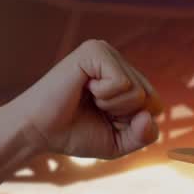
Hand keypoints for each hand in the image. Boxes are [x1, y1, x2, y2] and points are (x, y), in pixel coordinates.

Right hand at [0, 39, 163, 160]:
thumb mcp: (118, 142)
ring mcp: (106, 52)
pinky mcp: (94, 51)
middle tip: (94, 110)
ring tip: (88, 99)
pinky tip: (84, 89)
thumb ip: (144, 135)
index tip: (104, 120)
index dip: (132, 125)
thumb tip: (149, 114)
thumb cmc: (75, 134)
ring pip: (138, 92)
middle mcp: (118, 61)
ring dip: (112, 107)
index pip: (156, 106)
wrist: (38, 132)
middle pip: (150, 99)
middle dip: (123, 116)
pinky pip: (122, 82)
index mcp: (125, 78)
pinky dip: (104, 96)